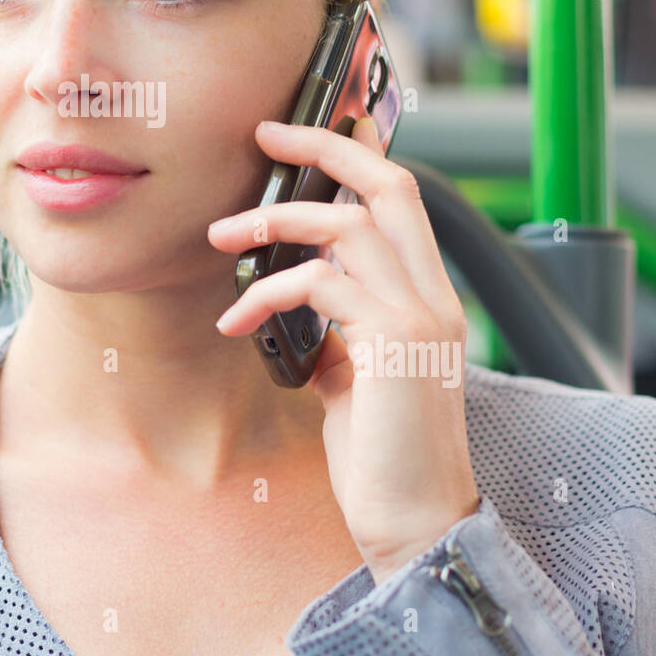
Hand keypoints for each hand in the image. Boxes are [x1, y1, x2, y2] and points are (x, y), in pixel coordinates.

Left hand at [207, 116, 479, 585]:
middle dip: (327, 148)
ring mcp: (420, 316)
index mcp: (428, 298)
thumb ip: (339, 335)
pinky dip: (266, 293)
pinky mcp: (393, 343)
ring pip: (346, 227)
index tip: (305, 132)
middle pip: (390, 186)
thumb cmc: (384, 458)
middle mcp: (434, 296)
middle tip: (267, 135)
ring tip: (222, 239)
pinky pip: (318, 286)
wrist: (417, 523)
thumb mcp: (356, 379)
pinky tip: (235, 322)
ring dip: (272, 224)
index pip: (399, 200)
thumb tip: (296, 308)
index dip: (356, 155)